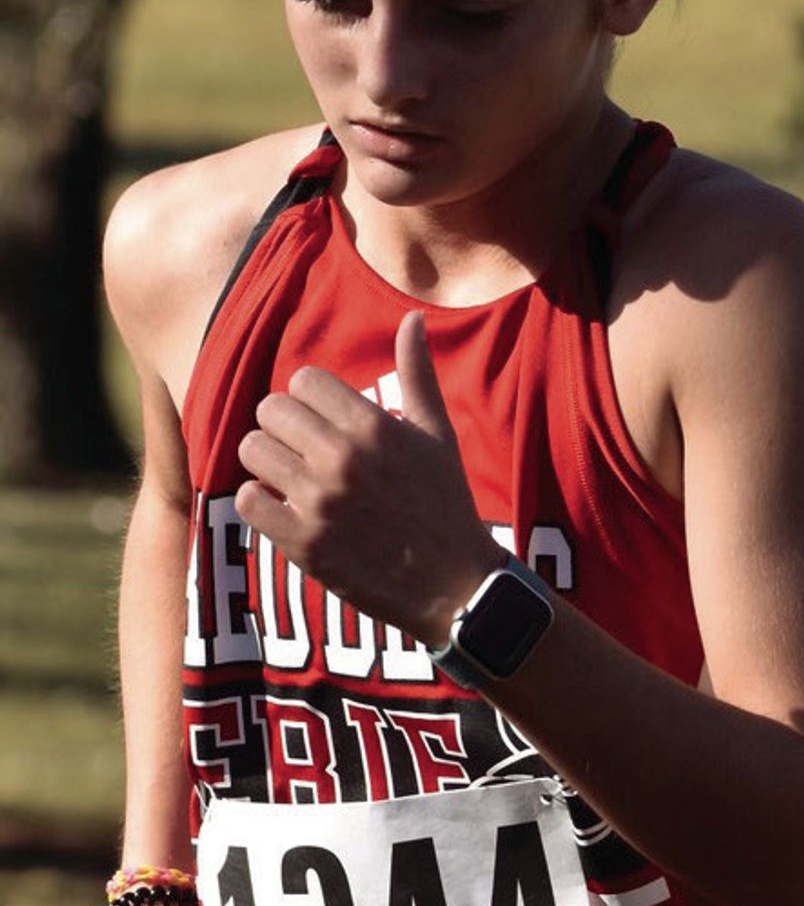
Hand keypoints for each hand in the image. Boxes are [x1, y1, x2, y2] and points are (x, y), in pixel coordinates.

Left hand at [235, 311, 489, 646]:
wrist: (453, 587)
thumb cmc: (446, 506)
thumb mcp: (438, 436)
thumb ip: (417, 375)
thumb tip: (413, 318)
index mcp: (374, 425)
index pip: (303, 381)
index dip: (308, 400)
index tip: (322, 424)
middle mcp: (343, 458)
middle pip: (270, 410)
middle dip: (282, 427)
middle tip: (301, 452)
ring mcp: (320, 501)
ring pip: (253, 450)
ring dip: (266, 462)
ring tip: (289, 479)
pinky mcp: (303, 543)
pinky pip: (247, 500)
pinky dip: (258, 502)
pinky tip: (281, 509)